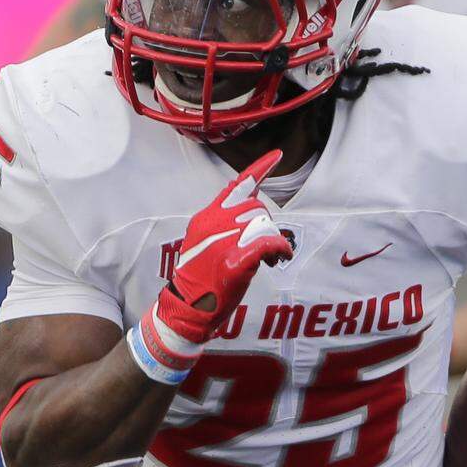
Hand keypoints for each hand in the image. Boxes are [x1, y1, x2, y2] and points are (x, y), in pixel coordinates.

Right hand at [128, 152, 291, 384]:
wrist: (186, 310)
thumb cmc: (199, 281)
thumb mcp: (204, 244)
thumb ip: (223, 226)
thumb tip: (251, 217)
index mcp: (206, 217)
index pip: (236, 187)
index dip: (259, 169)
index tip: (277, 156)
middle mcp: (214, 223)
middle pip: (257, 208)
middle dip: (266, 225)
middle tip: (266, 248)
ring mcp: (223, 242)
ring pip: (264, 225)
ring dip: (273, 241)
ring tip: (270, 259)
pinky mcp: (234, 261)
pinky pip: (268, 244)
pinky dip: (280, 249)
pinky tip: (280, 257)